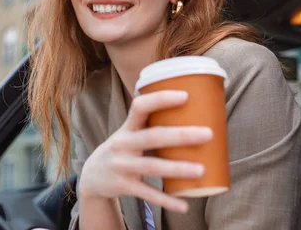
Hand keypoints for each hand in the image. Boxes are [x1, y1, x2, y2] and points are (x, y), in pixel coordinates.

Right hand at [78, 90, 212, 212]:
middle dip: (180, 135)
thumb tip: (195, 112)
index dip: (161, 99)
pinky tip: (185, 204)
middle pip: (152, 137)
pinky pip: (147, 194)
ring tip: (201, 170)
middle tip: (208, 134)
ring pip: (152, 166)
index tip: (185, 96)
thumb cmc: (123, 148)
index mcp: (127, 127)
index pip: (140, 106)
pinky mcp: (124, 186)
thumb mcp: (130, 133)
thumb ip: (153, 124)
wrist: (92, 175)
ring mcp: (122, 166)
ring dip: (177, 168)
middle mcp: (123, 144)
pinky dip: (166, 200)